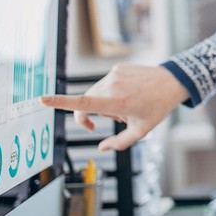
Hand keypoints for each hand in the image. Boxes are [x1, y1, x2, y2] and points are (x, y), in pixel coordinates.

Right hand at [40, 63, 188, 150]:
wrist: (172, 82)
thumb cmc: (157, 107)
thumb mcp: (141, 131)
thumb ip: (119, 143)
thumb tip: (101, 148)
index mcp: (117, 102)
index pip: (83, 104)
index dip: (61, 103)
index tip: (42, 100)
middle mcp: (112, 86)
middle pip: (88, 103)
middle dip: (95, 114)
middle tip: (114, 120)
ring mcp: (114, 74)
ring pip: (96, 93)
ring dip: (105, 102)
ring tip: (127, 104)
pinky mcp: (117, 67)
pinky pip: (106, 83)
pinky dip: (112, 91)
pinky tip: (130, 93)